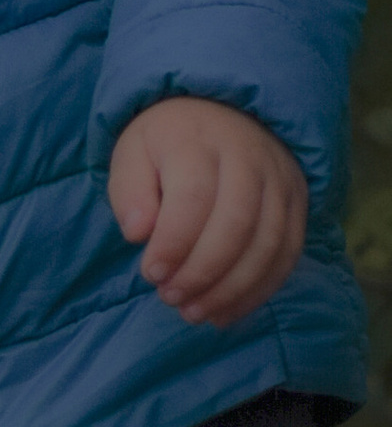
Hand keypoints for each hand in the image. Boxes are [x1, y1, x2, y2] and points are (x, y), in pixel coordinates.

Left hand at [108, 95, 307, 325]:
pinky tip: (225, 312)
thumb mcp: (132, 155)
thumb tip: (138, 234)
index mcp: (198, 140)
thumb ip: (129, 192)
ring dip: (232, 288)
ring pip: (268, 243)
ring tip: (195, 313)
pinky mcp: (298, 202)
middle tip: (170, 298)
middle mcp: (248, 157)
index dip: (174, 243)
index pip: (194, 197)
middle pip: (236, 223)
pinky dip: (258, 290)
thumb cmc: (166, 144)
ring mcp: (279, 180)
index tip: (151, 273)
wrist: (220, 113)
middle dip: (202, 272)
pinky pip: (288, 253)